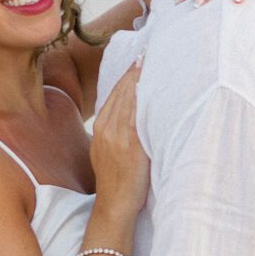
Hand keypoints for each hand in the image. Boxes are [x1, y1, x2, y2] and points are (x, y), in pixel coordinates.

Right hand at [88, 62, 148, 225]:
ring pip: (130, 99)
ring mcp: (117, 136)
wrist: (114, 206)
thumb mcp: (109, 150)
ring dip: (142, 78)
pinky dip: (144, 98)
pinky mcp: (131, 145)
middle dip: (136, 70)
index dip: (128, 73)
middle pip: (123, 91)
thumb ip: (117, 130)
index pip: (115, 92)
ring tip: (154, 59)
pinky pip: (138, 115)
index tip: (140, 57)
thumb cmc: (117, 180)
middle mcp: (106, 127)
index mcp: (100, 126)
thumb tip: (135, 113)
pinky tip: (153, 84)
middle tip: (150, 50)